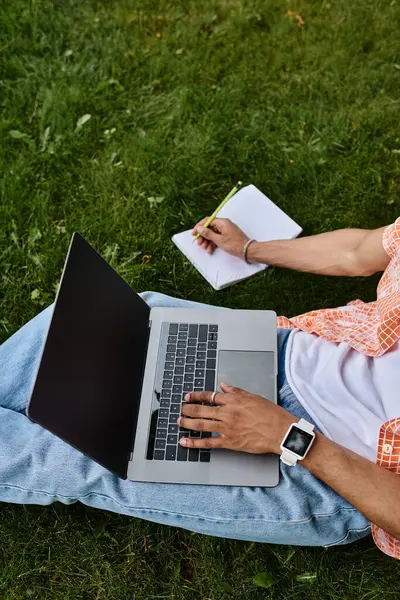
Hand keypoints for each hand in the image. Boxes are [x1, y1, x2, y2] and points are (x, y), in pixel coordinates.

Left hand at [178, 382, 295, 453]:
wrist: (280, 431)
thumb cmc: (271, 414)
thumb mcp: (253, 397)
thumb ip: (236, 392)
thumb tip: (224, 386)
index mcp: (233, 400)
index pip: (210, 396)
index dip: (196, 396)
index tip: (188, 396)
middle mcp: (227, 413)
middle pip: (201, 409)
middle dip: (188, 409)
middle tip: (181, 409)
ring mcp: (226, 428)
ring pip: (201, 424)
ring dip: (187, 422)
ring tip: (179, 421)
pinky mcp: (229, 442)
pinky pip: (207, 442)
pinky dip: (194, 442)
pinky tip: (185, 441)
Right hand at [191, 217, 249, 257]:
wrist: (247, 251)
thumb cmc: (235, 244)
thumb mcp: (219, 240)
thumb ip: (208, 233)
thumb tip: (200, 228)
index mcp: (222, 222)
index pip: (207, 221)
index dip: (199, 227)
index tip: (194, 233)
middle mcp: (224, 225)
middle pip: (209, 228)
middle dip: (203, 236)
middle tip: (199, 243)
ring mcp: (226, 231)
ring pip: (213, 234)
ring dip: (207, 241)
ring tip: (205, 248)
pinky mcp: (227, 237)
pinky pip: (217, 238)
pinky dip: (213, 243)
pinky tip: (210, 250)